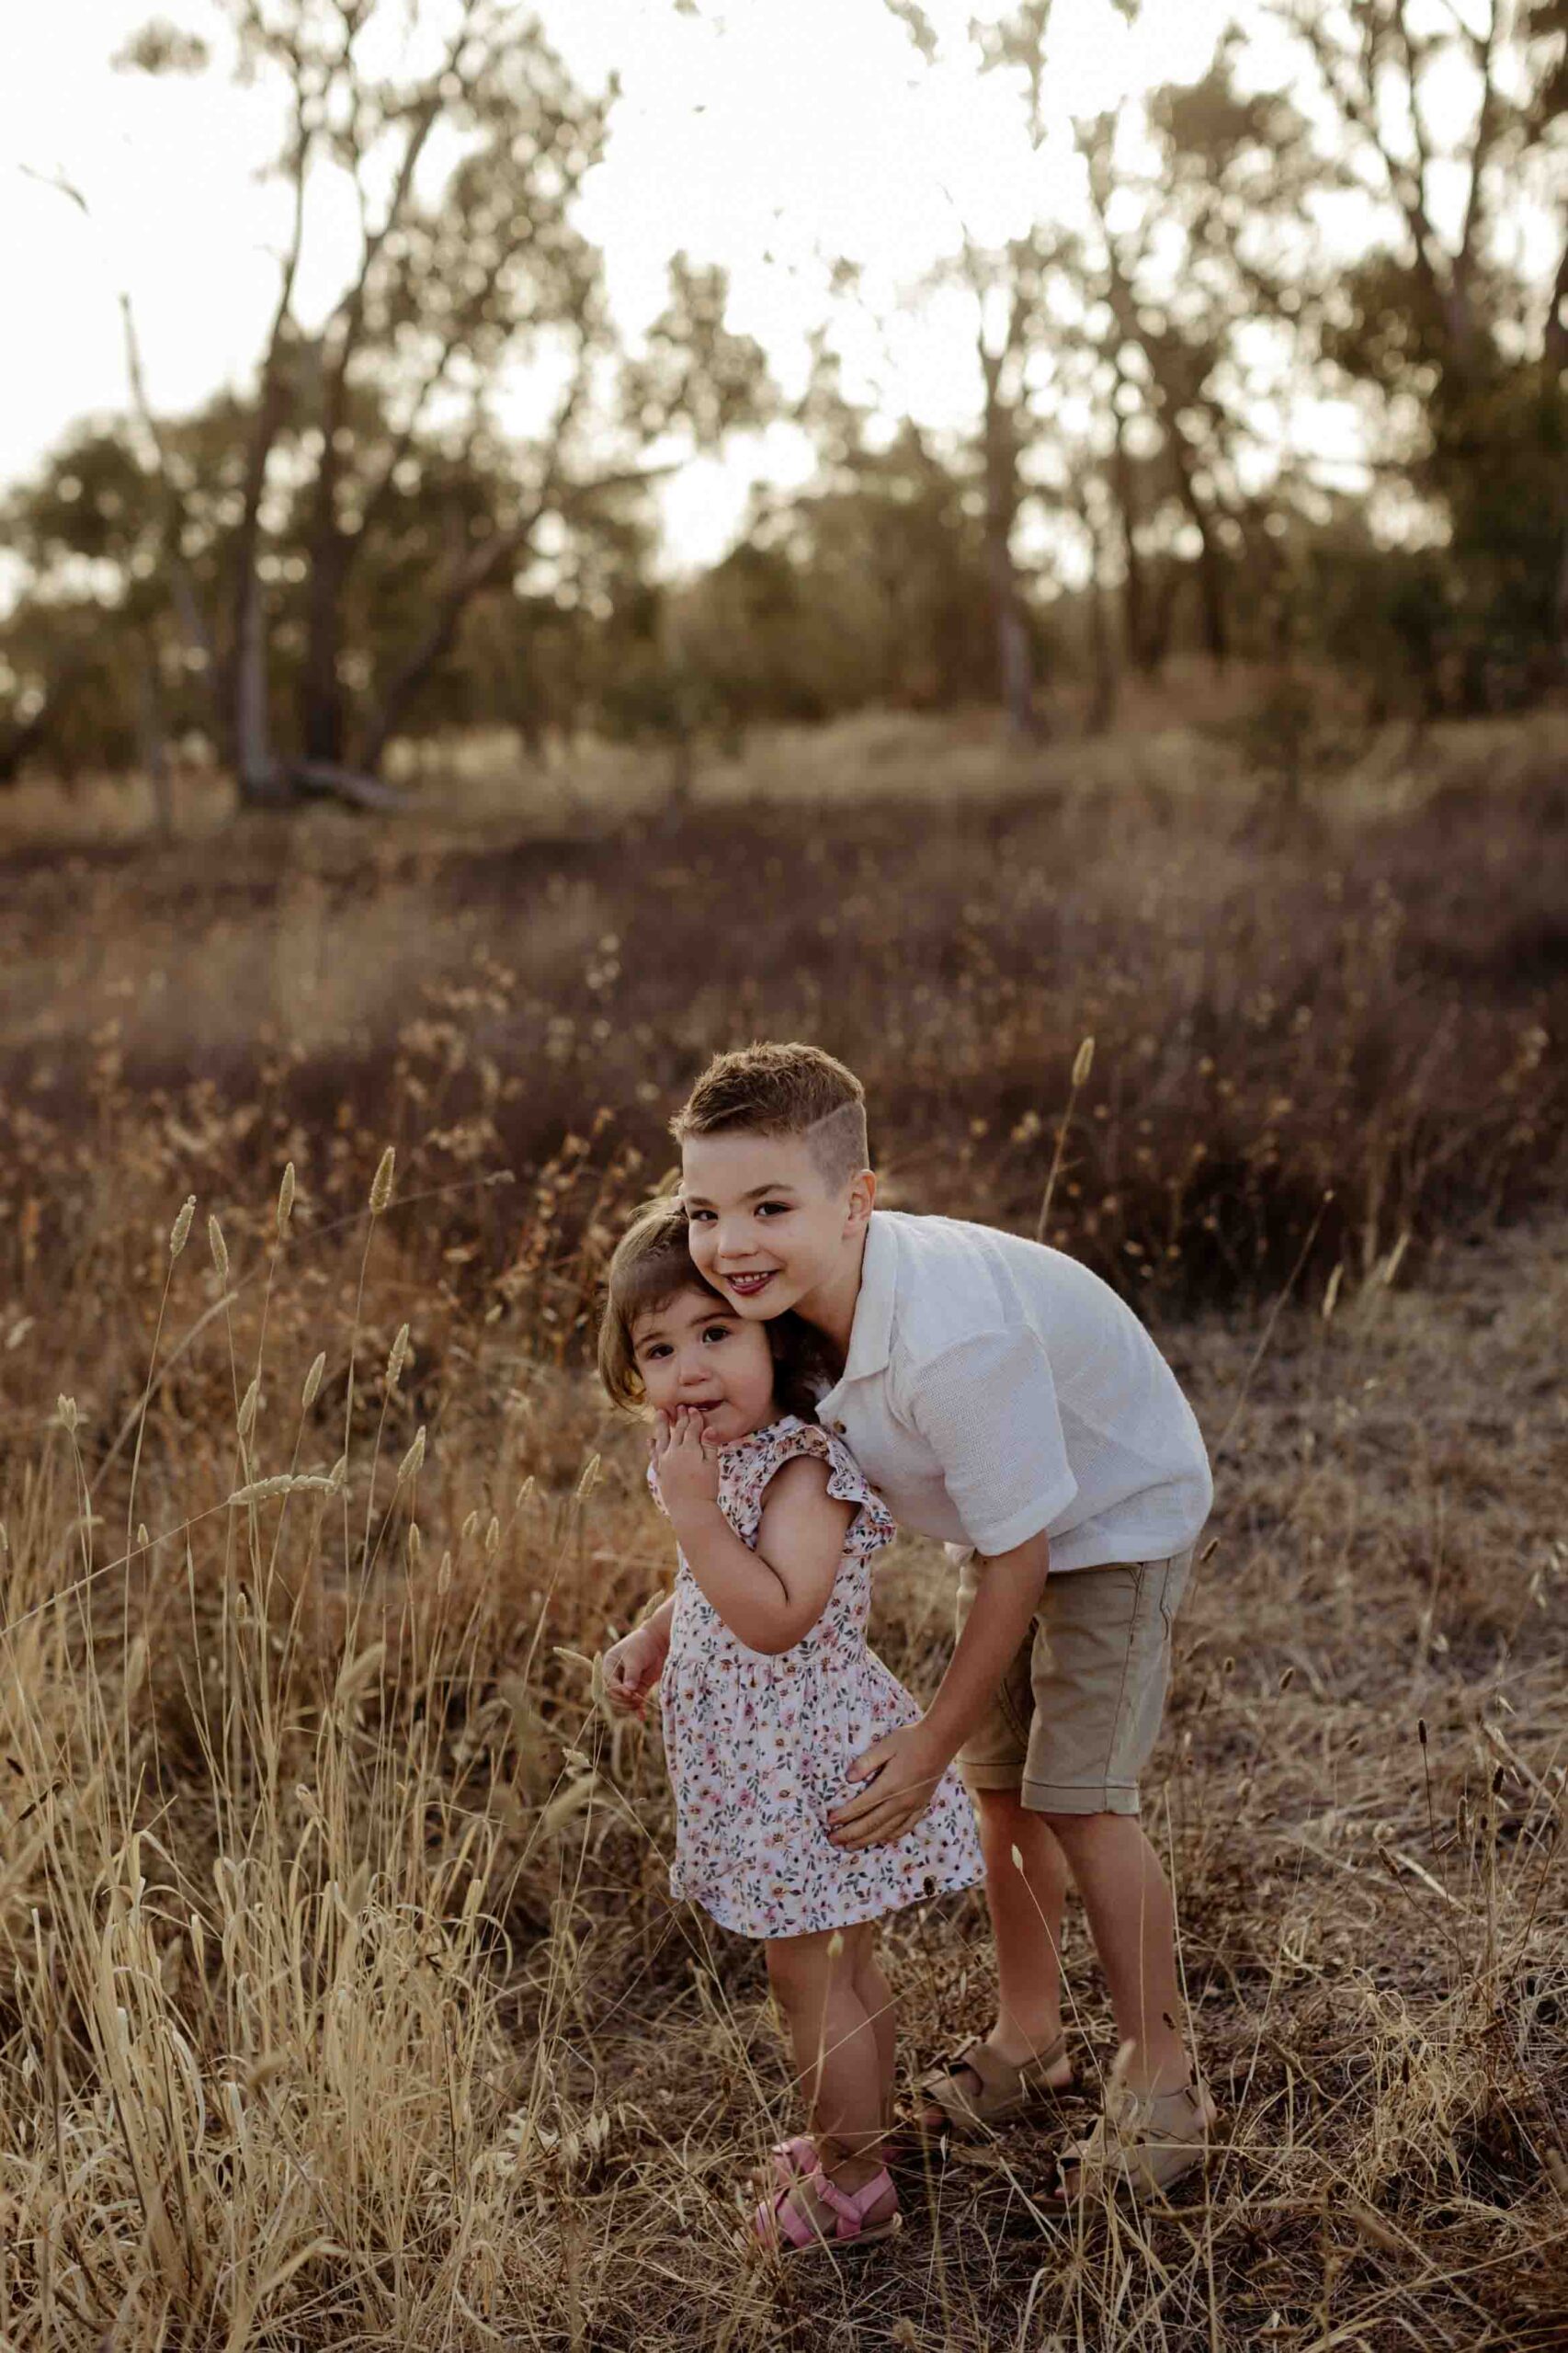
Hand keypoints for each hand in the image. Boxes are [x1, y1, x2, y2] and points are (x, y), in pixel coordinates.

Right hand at [603, 1621, 667, 1718]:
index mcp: (609, 1665)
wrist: (659, 1642)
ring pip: (623, 1701)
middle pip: (613, 1695)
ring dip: (630, 1705)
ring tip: (640, 1703)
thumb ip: (632, 1674)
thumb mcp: (635, 1657)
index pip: (607, 1682)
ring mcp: (627, 1683)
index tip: (628, 1693)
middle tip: (635, 1699)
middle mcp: (615, 1676)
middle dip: (623, 1699)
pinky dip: (638, 1709)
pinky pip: (635, 1702)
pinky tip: (642, 1716)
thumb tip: (629, 1691)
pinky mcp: (638, 1688)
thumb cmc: (643, 1644)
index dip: (617, 1689)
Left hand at [650, 1405, 721, 1519]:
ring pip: (662, 1438)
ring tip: (659, 1413)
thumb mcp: (712, 1466)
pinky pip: (654, 1455)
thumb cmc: (706, 1488)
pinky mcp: (660, 1472)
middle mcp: (674, 1452)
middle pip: (677, 1431)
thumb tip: (708, 1428)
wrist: (690, 1509)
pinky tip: (651, 1440)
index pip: (692, 1429)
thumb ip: (709, 1446)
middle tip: (680, 1407)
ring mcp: (665, 1462)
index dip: (694, 1418)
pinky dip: (652, 1446)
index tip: (693, 1409)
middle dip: (679, 1418)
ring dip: (661, 1425)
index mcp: (689, 1449)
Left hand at [827, 1719, 951, 1850]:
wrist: (941, 1742)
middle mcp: (900, 1802)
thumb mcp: (885, 1745)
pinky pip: (903, 1828)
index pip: (861, 1806)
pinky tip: (880, 1840)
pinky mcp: (920, 1807)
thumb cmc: (910, 1740)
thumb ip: (865, 1762)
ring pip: (885, 1831)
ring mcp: (912, 1807)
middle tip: (832, 1840)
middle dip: (849, 1834)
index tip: (829, 1822)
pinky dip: (889, 1837)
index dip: (844, 1816)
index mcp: (889, 1786)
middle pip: (870, 1824)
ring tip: (849, 1847)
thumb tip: (848, 1778)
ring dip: (866, 1841)